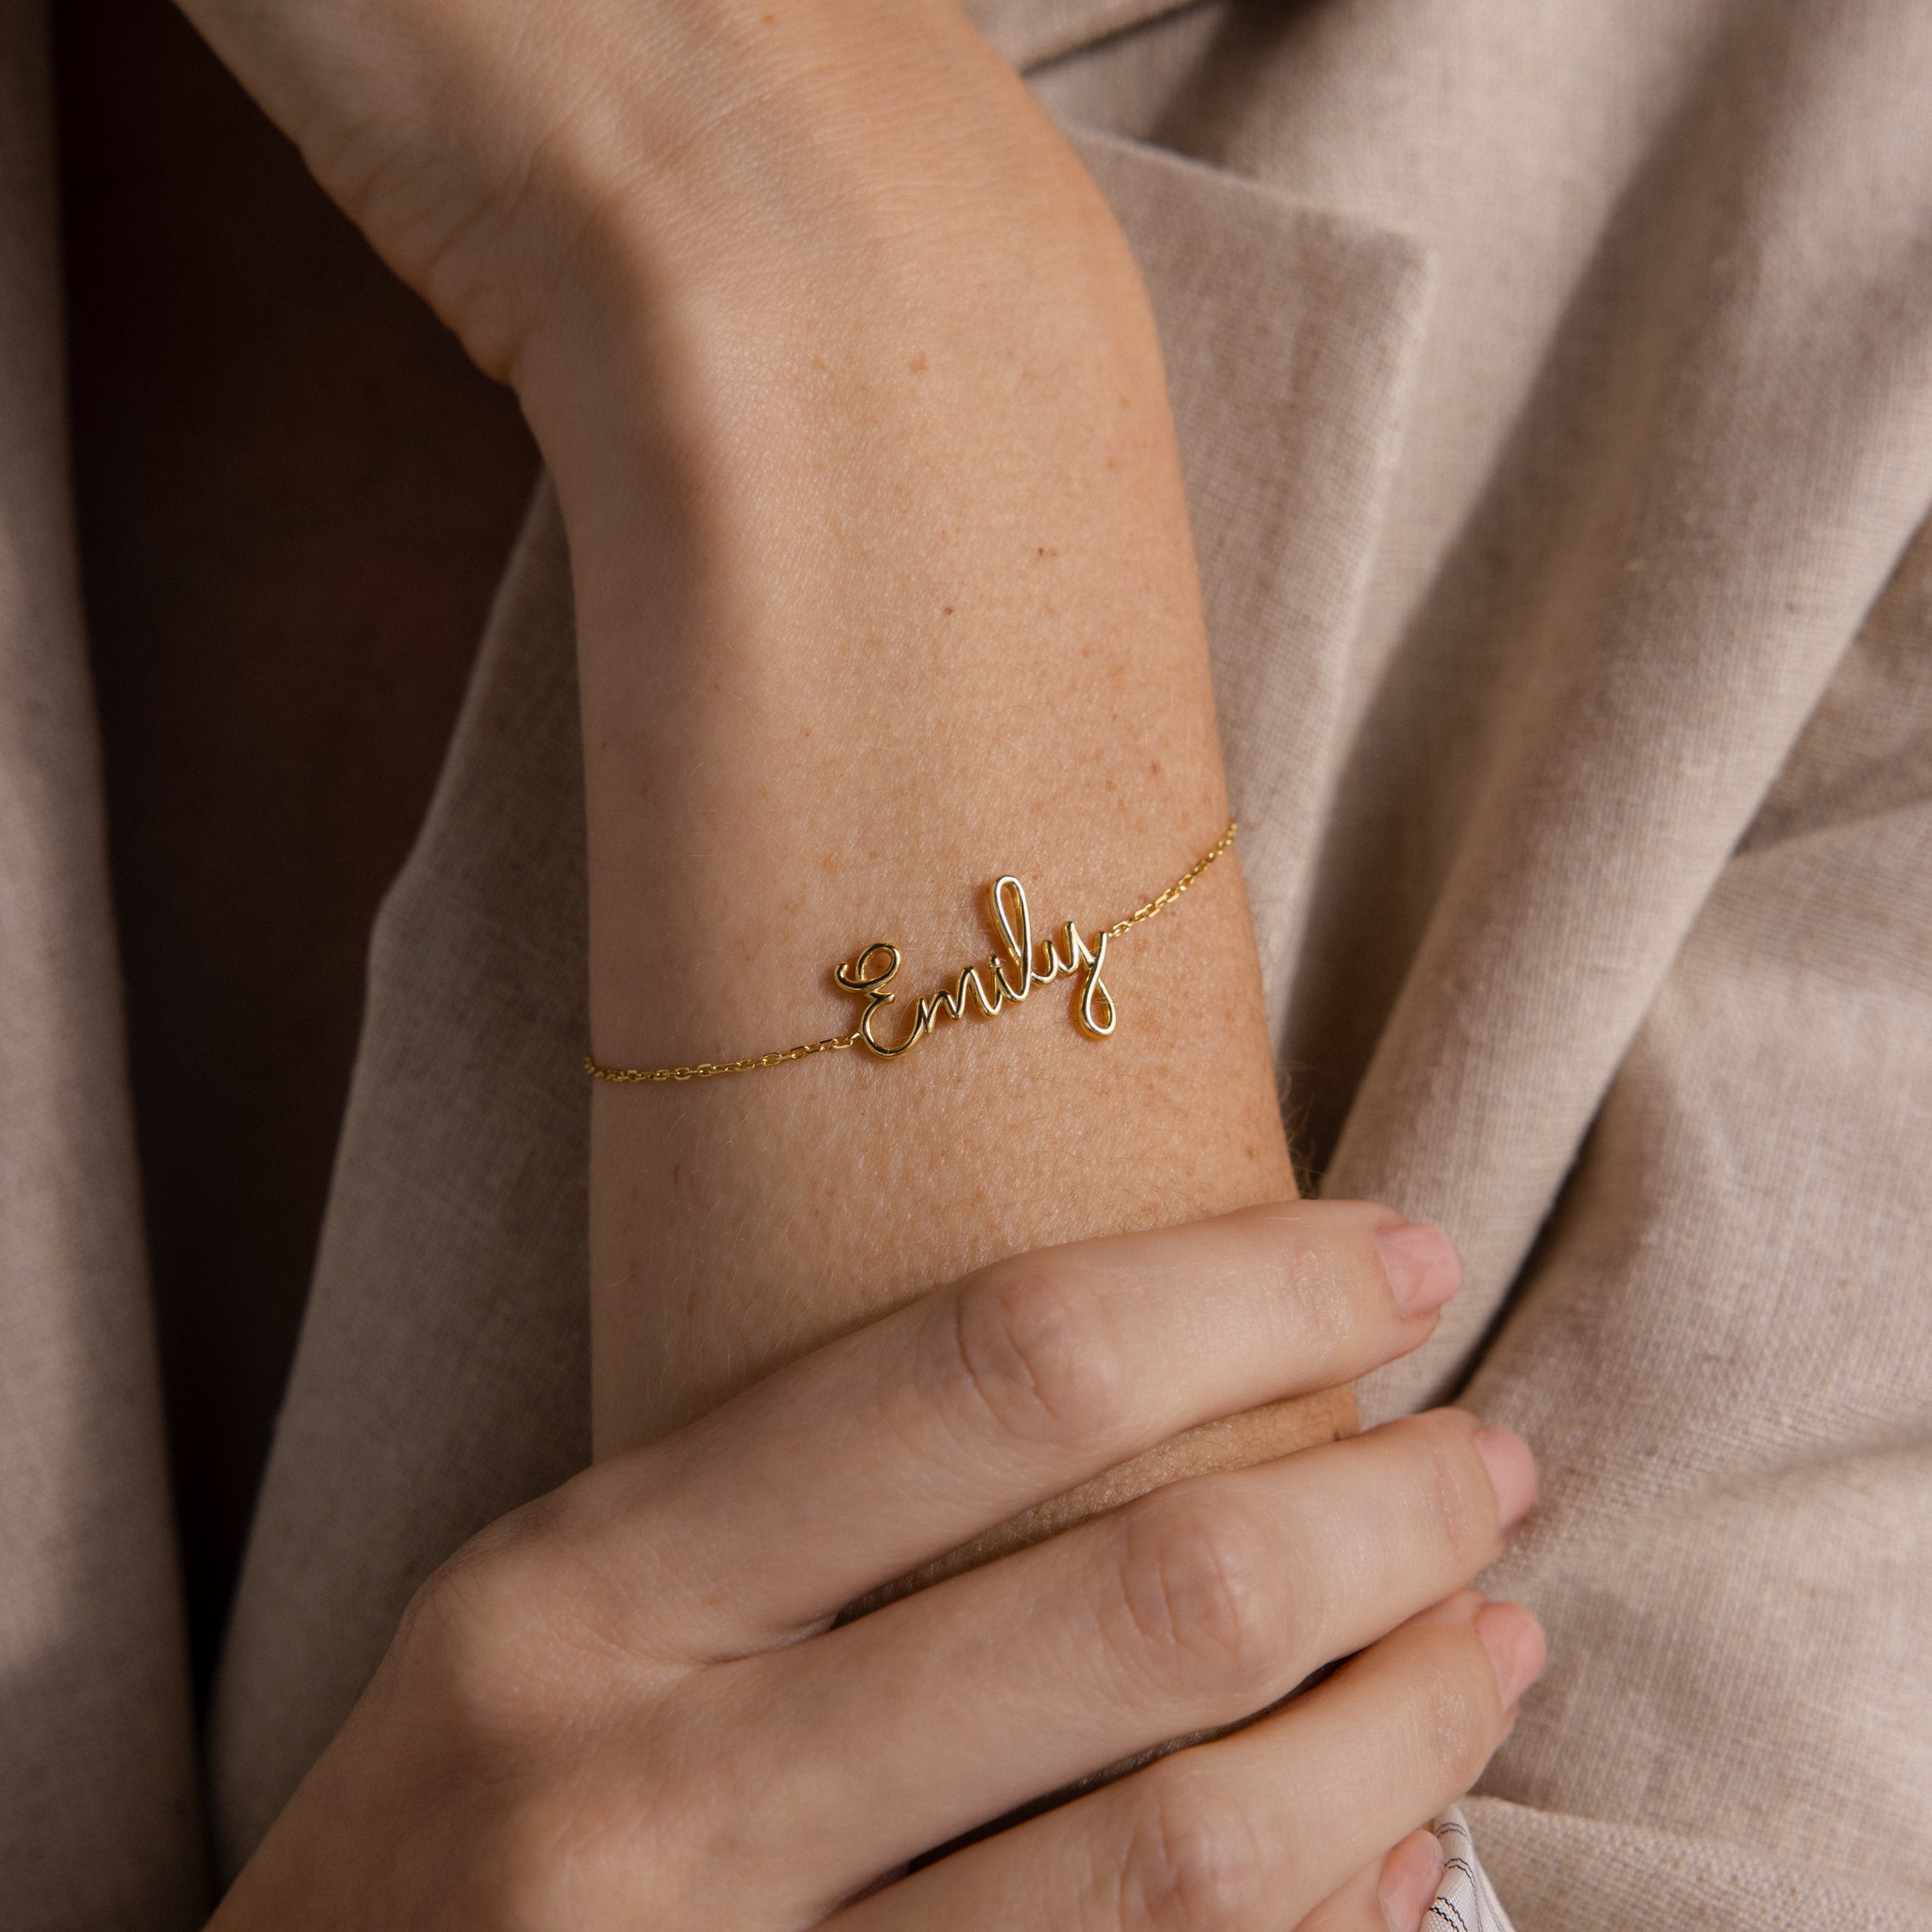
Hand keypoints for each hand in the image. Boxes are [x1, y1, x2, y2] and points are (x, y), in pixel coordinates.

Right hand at [210, 1202, 1540, 1929]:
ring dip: (1403, 1728)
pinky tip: (1401, 1851)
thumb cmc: (456, 1841)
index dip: (1238, 1292)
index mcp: (574, 1593)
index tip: (1397, 1252)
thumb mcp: (560, 1627)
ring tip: (1493, 1636)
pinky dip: (1326, 1928)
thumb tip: (1158, 1394)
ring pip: (1187, 1852)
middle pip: (1135, 1601)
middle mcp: (647, 1793)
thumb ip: (798, 1522)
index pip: (986, 1366)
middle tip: (1491, 1459)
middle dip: (1377, 1513)